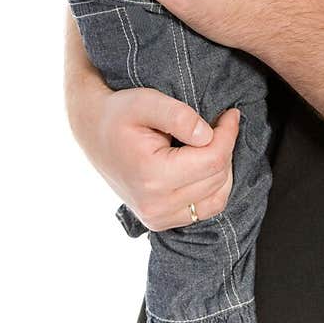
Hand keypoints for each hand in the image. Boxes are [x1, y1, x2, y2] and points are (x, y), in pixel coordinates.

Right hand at [66, 18, 239, 229]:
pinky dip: (213, 186)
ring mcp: (157, 219)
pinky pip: (206, 209)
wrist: (93, 132)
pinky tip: (203, 163)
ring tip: (210, 143)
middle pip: (217, 178)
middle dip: (225, 147)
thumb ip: (178, 115)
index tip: (230, 113)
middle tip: (219, 123)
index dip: (228, 133)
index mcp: (151, 178)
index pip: (213, 160)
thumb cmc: (118, 113)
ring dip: (222, 168)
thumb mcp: (145, 101)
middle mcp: (155, 206)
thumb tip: (208, 135)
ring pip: (217, 197)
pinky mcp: (161, 222)